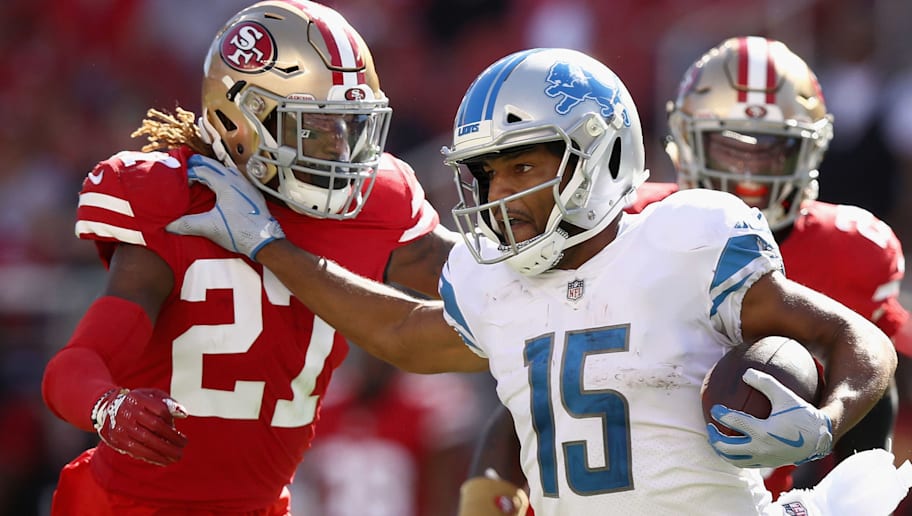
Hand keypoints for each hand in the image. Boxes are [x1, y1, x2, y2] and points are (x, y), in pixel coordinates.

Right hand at [92, 388, 188, 465]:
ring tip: (177, 456)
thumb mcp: (151, 396)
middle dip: (172, 437)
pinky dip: (153, 457)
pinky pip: (138, 451)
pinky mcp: (118, 441)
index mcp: (138, 398)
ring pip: (147, 441)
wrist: (108, 410)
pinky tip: (164, 460)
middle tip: (184, 444)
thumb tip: (183, 414)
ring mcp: (122, 427)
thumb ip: (168, 403)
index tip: (177, 427)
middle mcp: (128, 412)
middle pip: (155, 426)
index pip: (160, 409)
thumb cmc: (138, 403)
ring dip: (165, 451)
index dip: (171, 419)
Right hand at [166, 154, 284, 259]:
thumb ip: (187, 224)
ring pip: (228, 171)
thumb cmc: (240, 232)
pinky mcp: (253, 195)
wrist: (264, 240)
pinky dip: (226, 178)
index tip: (180, 179)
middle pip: (216, 166)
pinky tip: (223, 187)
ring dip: (215, 170)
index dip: (189, 172)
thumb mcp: (209, 227)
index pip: (203, 170)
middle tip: (188, 165)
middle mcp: (238, 181)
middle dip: (201, 165)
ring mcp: (247, 186)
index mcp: (226, 183)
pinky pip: (237, 179)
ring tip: (204, 174)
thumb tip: (169, 225)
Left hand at [706, 368, 831, 467]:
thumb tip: (745, 373)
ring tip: (715, 438)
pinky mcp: (767, 464)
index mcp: (763, 432)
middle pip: (727, 448)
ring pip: (734, 460)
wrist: (820, 438)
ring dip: (721, 450)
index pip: (734, 423)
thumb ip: (765, 382)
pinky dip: (733, 456)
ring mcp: (763, 459)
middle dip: (714, 437)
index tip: (714, 408)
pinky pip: (744, 463)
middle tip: (710, 426)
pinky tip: (731, 445)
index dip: (721, 415)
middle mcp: (761, 448)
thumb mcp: (785, 395)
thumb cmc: (802, 414)